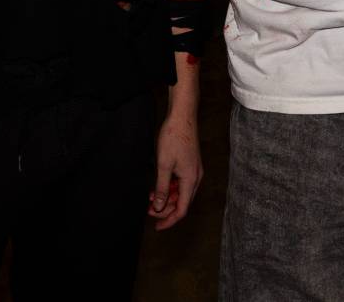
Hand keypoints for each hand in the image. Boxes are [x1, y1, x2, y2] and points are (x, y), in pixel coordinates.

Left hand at [149, 112, 201, 229]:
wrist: (182, 116)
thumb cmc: (173, 138)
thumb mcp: (163, 165)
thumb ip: (161, 188)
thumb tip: (158, 207)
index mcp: (190, 180)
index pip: (182, 209)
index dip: (169, 220)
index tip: (157, 226)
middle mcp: (195, 178)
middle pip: (181, 202)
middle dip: (165, 209)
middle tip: (148, 209)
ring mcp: (194, 170)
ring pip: (180, 192)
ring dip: (166, 197)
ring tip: (150, 198)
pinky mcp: (190, 164)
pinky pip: (181, 182)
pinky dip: (170, 187)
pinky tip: (157, 186)